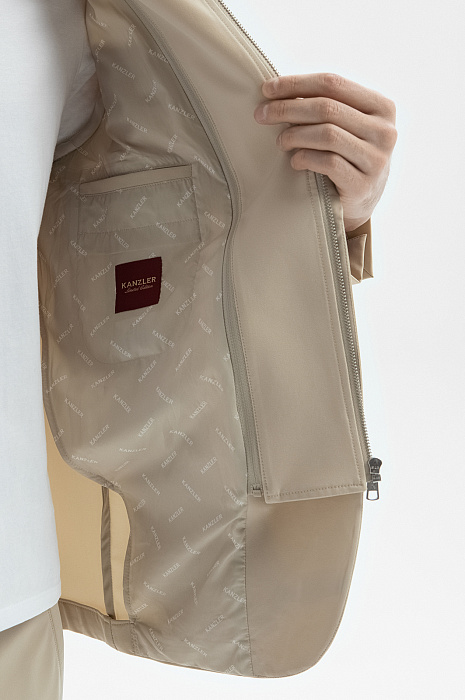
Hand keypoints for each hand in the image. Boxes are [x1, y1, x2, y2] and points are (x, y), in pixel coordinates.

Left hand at [253, 72, 396, 230]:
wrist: (362, 203)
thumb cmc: (347, 157)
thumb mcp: (346, 126)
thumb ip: (327, 106)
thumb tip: (277, 90)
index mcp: (382, 107)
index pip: (333, 83)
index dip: (296, 83)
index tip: (267, 89)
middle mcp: (385, 131)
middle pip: (327, 108)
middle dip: (288, 108)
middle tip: (262, 115)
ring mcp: (377, 160)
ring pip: (327, 134)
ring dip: (295, 134)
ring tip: (280, 141)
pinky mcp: (363, 185)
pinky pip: (328, 162)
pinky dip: (305, 158)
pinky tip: (294, 161)